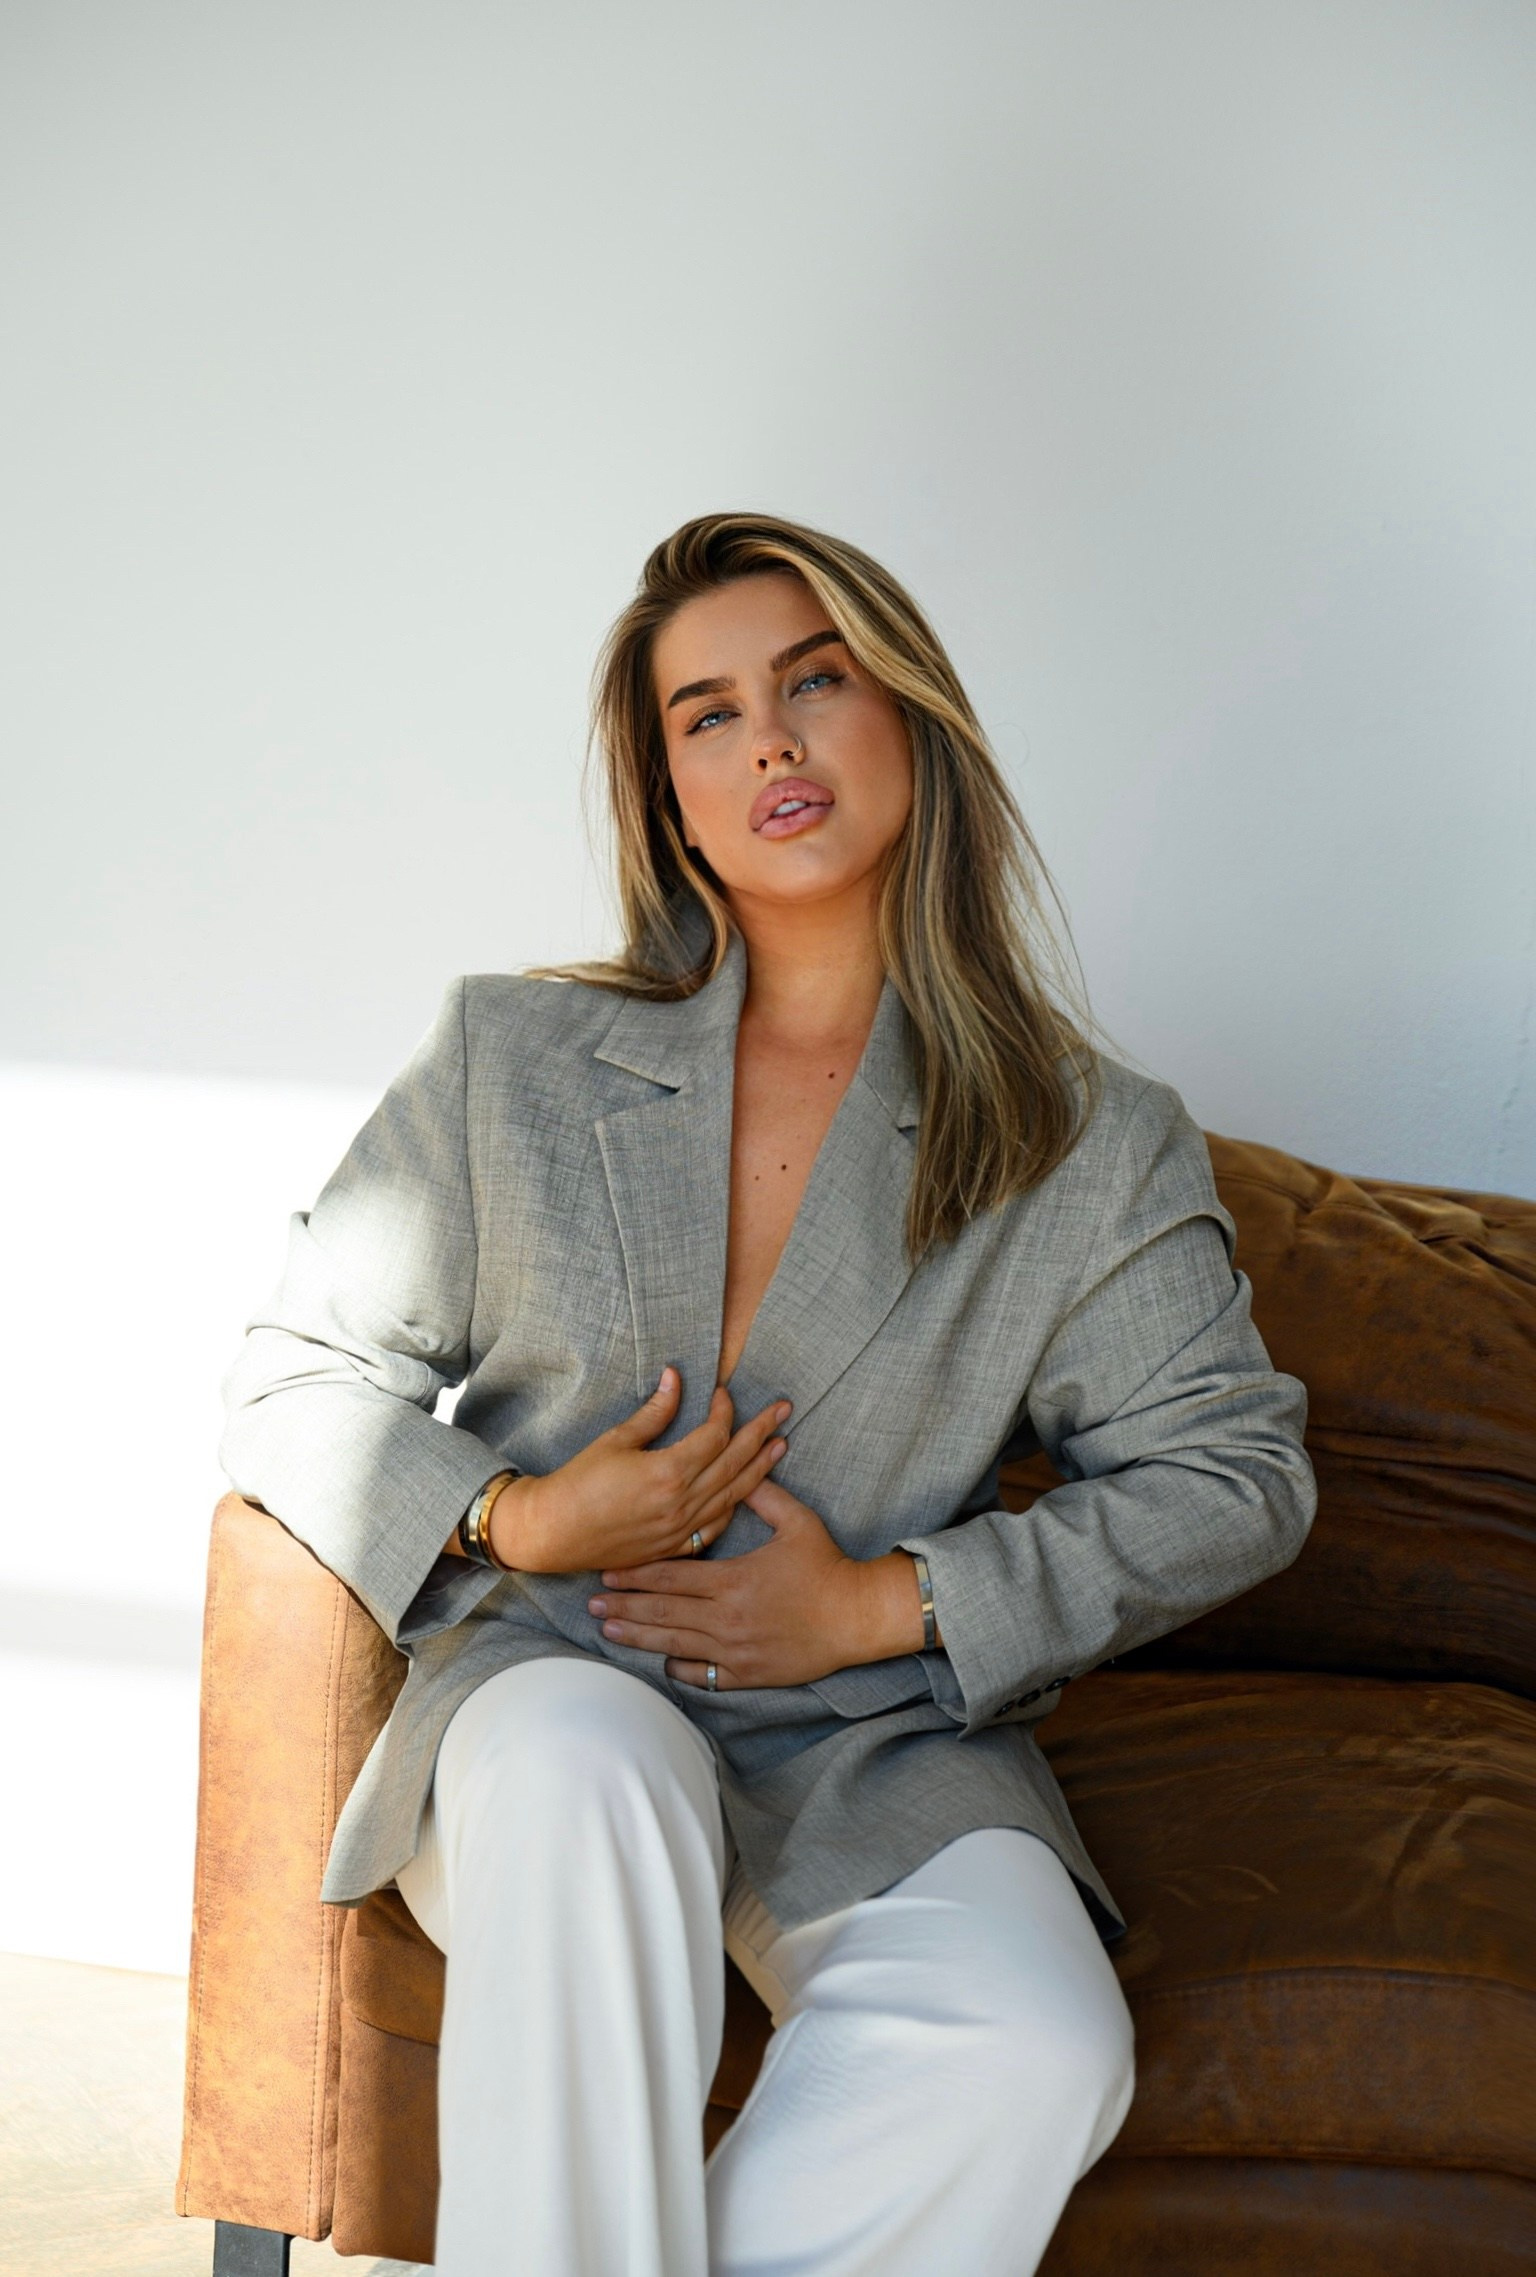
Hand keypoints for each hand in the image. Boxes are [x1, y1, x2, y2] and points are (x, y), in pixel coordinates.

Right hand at [488, 1369, 791, 1575]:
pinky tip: (748, 1492)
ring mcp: (681, 1528)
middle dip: (761, 1432)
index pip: (714, 1435)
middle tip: (784, 1410)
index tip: (723, 1393)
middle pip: (734, 1462)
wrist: (553, 1533)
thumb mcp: (615, 1440)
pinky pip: (716, 1526)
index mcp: (669, 1472)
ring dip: (760, 1469)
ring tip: (781, 1447)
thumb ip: (653, 1412)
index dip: (724, 1410)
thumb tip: (675, 1378)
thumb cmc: (578, 1482)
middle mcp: (682, 1502)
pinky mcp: (674, 1547)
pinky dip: (735, 1505)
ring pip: (733, 1495)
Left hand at [587, 1474, 926, 1688]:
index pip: (671, 1577)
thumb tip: (744, 1465)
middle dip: (623, 1606)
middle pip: (662, 1613)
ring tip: (607, 1630)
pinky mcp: (746, 1674)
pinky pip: (701, 1674)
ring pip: (673, 1644)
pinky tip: (658, 1659)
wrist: (857, 1617)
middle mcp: (727, 1617)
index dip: (636, 1575)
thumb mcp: (798, 1521)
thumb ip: (764, 1496)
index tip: (608, 1571)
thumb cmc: (827, 1567)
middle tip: (591, 1603)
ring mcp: (734, 1650)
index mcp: (733, 1579)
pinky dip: (677, 1667)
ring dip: (637, 1637)